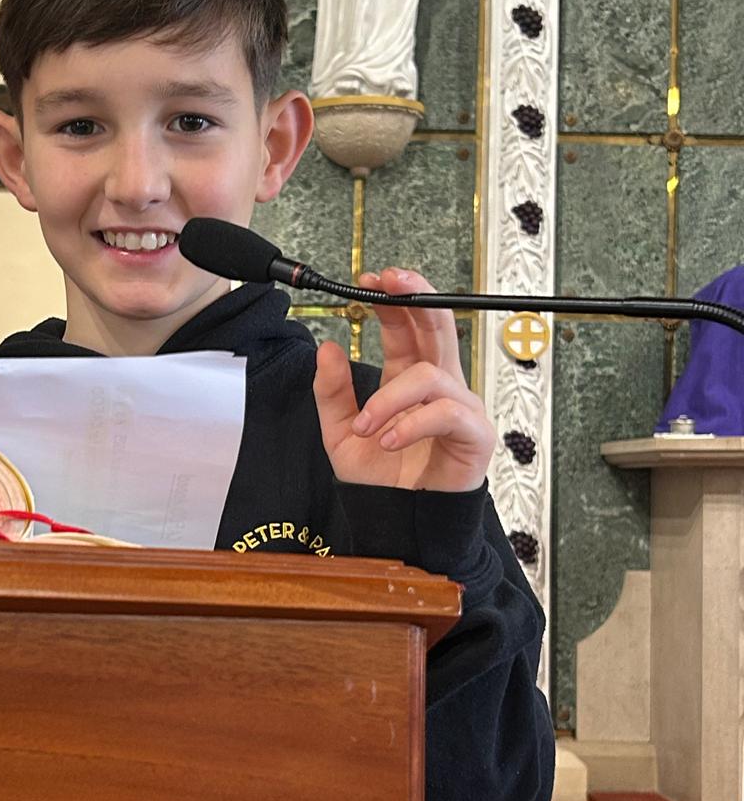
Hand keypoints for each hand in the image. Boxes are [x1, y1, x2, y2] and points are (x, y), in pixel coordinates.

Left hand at [312, 268, 494, 492]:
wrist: (398, 520)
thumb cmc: (382, 479)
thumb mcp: (341, 432)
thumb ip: (332, 392)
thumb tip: (327, 347)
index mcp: (410, 378)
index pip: (409, 326)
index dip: (394, 299)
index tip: (369, 280)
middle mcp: (439, 386)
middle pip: (438, 327)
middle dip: (416, 298)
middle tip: (390, 283)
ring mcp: (461, 408)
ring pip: (431, 375)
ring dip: (390, 397)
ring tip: (367, 426)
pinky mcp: (475, 435)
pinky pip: (446, 414)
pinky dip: (412, 423)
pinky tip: (389, 439)